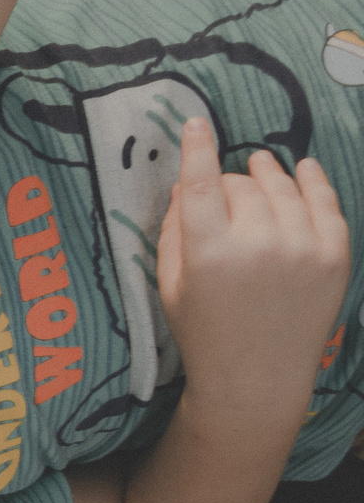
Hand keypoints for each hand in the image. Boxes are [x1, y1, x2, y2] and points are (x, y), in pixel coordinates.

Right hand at [157, 118, 349, 413]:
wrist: (257, 379)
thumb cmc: (204, 333)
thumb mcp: (170, 287)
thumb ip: (172, 233)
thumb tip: (184, 185)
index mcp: (209, 255)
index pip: (202, 184)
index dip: (197, 149)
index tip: (195, 124)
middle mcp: (258, 246)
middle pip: (242, 185)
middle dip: (229, 184)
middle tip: (224, 196)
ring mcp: (302, 249)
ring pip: (282, 187)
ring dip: (267, 174)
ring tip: (260, 167)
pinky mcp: (334, 256)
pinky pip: (325, 202)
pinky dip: (312, 179)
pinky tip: (302, 168)